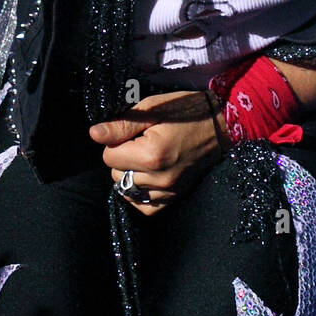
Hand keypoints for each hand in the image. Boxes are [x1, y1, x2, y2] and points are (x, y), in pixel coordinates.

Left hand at [89, 90, 230, 216]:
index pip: (109, 158)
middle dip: (122, 158)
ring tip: (145, 157)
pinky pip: (146, 207)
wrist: (222, 124)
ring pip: (128, 191)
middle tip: (139, 142)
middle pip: (117, 175)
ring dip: (130, 175)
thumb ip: (121, 125)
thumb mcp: (152, 108)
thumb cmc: (186, 111)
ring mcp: (169, 190)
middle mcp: (159, 178)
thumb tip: (94, 134)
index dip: (115, 142)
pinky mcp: (177, 195)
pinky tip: (146, 177)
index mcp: (151, 155)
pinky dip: (140, 194)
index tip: (131, 132)